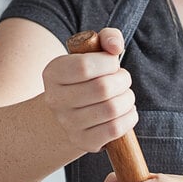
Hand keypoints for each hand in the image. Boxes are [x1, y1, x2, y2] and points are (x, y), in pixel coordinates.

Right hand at [42, 28, 137, 152]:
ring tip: (126, 96)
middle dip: (123, 81)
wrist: (68, 116)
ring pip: (112, 109)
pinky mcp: (84, 142)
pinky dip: (129, 118)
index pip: (85, 66)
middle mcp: (56, 100)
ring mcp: (69, 124)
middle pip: (102, 89)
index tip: (114, 63)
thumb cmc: (85, 80)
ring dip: (128, 100)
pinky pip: (115, 129)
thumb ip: (105, 39)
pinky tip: (128, 112)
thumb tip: (116, 45)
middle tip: (124, 80)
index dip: (109, 63)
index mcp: (53, 73)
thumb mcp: (89, 54)